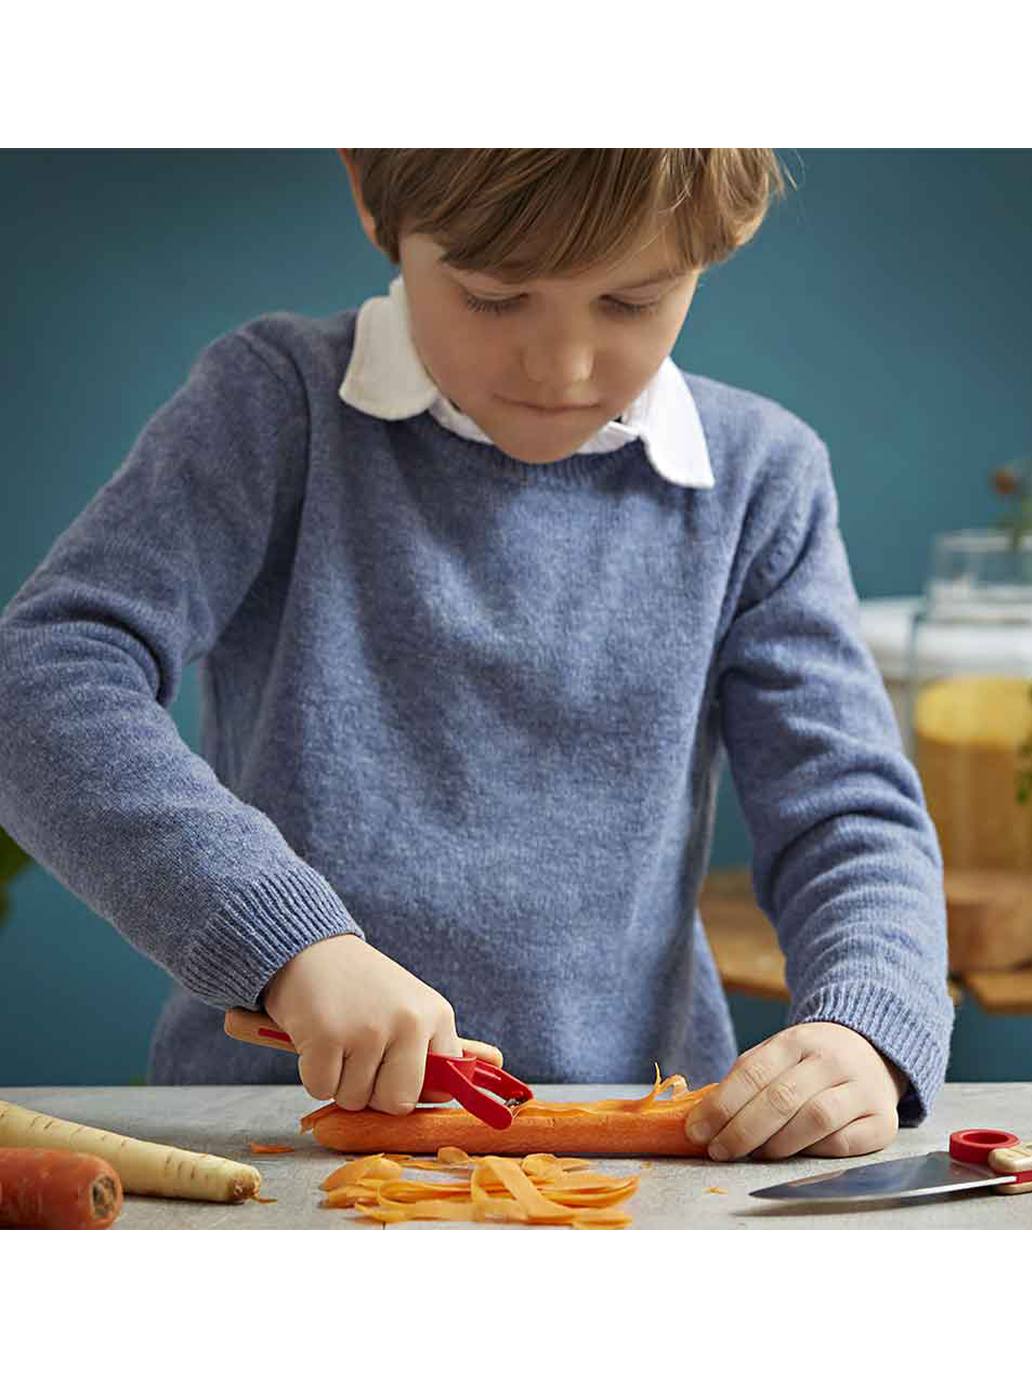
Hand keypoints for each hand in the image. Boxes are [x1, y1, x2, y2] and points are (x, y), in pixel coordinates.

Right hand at [263, 934, 502, 1114]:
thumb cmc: (362, 986)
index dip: (410, 1085)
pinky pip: (321, 1088)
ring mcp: (368, 1030)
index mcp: (436, 1015)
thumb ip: (446, 1045)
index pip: (441, 1089)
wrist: (310, 945)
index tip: (392, 1063)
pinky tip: (316, 1035)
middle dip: (371, 1090)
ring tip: (337, 1035)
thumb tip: (499, 1065)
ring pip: (354, 1098)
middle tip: (359, 1051)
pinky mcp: (326, 1037)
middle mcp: (408, 1022)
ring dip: (338, 1078)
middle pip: (397, 1102)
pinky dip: (312, 1070)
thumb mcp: (411, 1006)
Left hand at [683, 1021, 907, 1159]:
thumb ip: (745, 1080)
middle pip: (781, 1098)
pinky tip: (798, 1154)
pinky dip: (815, 1152)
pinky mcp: (883, 1119)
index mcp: (796, 1040)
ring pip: (815, 1119)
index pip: (753, 1072)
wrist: (872, 1050)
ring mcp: (861, 1088)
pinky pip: (845, 1143)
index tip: (697, 1131)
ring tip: (755, 1155)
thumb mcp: (777, 1055)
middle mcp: (831, 1060)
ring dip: (778, 1144)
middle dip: (742, 1131)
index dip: (721, 1105)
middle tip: (719, 1151)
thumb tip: (703, 1118)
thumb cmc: (811, 1063)